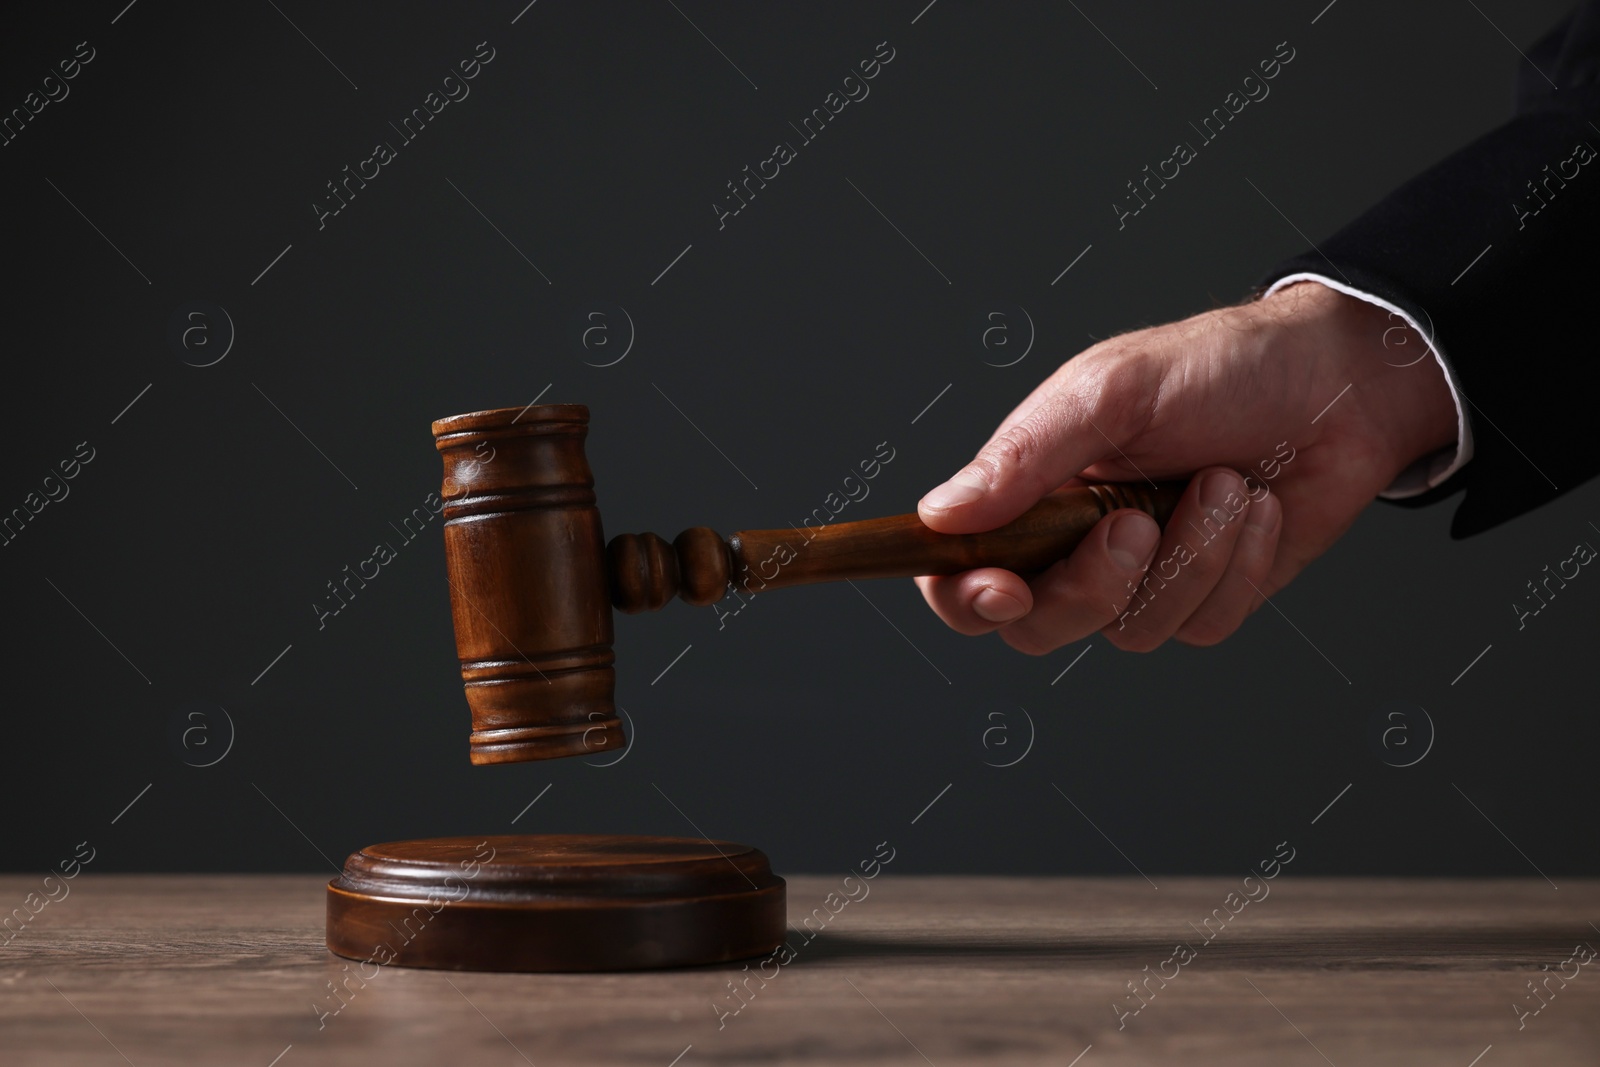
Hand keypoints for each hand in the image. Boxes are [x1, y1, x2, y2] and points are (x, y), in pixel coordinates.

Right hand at [914, 282, 1458, 653]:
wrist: (1340, 382)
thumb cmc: (1218, 368)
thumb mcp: (1108, 392)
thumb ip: (1022, 457)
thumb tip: (942, 514)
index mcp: (1031, 492)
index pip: (959, 572)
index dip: (964, 596)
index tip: (1003, 586)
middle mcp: (1076, 545)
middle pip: (1039, 627)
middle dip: (1091, 587)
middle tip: (1133, 525)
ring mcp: (1144, 579)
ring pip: (1132, 631)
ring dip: (1188, 557)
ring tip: (1222, 481)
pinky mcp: (1209, 598)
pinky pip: (1203, 626)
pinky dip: (1235, 565)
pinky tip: (1256, 508)